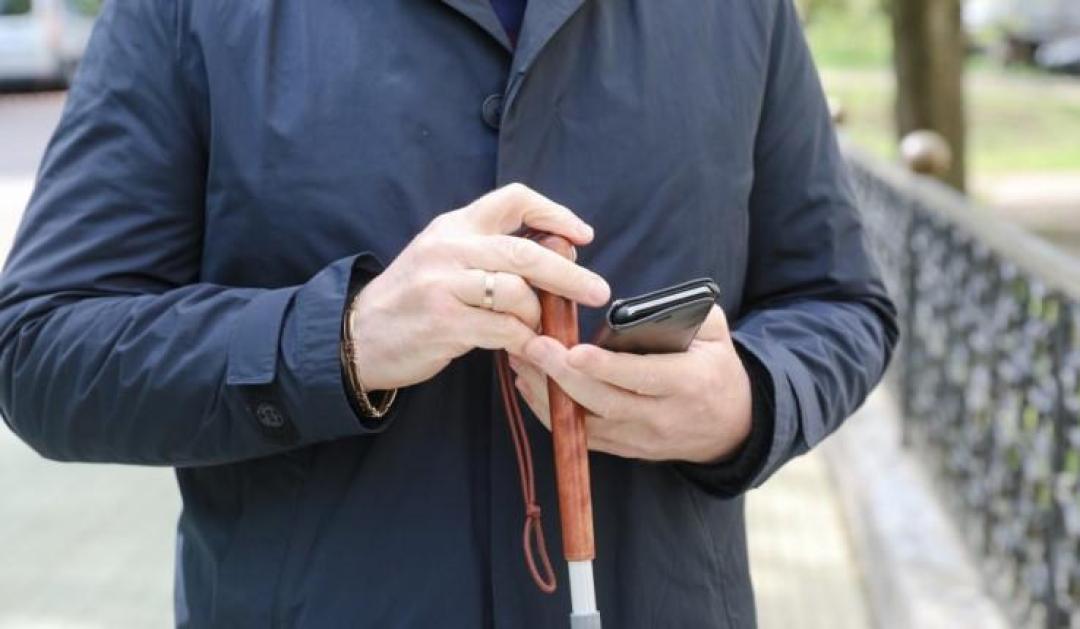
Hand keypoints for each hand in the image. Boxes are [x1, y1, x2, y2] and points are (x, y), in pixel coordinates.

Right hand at [347, 183, 610, 390]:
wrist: (358, 337)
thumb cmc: (413, 301)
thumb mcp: (445, 260)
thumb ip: (492, 252)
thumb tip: (560, 252)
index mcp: (453, 225)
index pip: (513, 199)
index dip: (555, 213)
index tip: (583, 236)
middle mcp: (449, 248)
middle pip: (526, 252)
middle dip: (570, 274)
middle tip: (599, 291)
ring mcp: (444, 285)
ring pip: (518, 293)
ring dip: (539, 316)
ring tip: (540, 330)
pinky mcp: (444, 322)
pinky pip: (506, 330)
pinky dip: (526, 341)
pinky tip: (527, 348)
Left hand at [508, 305, 751, 463]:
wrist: (731, 425)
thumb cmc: (715, 366)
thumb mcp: (715, 332)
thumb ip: (684, 311)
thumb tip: (637, 304)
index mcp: (689, 382)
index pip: (642, 378)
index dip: (606, 367)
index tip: (574, 351)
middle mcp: (663, 416)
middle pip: (605, 402)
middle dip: (563, 375)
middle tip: (532, 346)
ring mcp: (641, 439)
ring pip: (586, 424)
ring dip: (547, 393)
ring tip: (521, 360)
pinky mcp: (624, 450)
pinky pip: (580, 436)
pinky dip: (550, 412)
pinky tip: (529, 383)